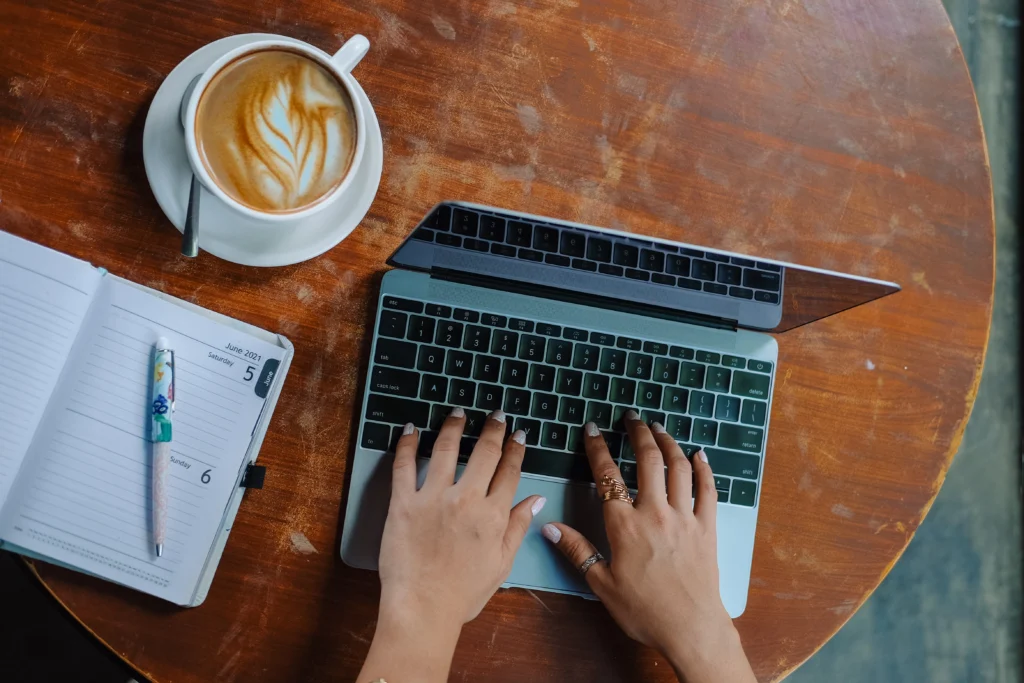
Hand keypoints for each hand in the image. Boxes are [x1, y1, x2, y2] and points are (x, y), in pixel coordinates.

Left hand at [358, 408, 543, 682]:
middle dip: (493, 429)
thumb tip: (535, 500)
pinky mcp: (403, 503)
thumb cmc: (463, 594)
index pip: (510, 471)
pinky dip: (406, 443)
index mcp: (493, 515)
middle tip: (495, 415)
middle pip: (484, 452)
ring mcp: (433, 498)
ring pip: (445, 449)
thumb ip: (517, 527)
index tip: (518, 435)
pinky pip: (403, 465)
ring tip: (457, 413)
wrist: (423, 610)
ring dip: (453, 426)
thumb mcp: (501, 564)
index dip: (515, 449)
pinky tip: (410, 429)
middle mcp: (466, 500)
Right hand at [542, 412, 755, 682]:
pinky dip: (704, 468)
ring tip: (659, 428)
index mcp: (625, 526)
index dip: (597, 448)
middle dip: (639, 433)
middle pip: (648, 461)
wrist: (691, 628)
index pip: (607, 477)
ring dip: (668, 443)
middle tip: (632, 418)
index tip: (592, 429)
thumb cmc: (644, 611)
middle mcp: (655, 513)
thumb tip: (549, 527)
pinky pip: (708, 490)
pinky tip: (699, 455)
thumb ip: (577, 551)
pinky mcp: (707, 528)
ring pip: (678, 468)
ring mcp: (685, 518)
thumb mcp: (602, 585)